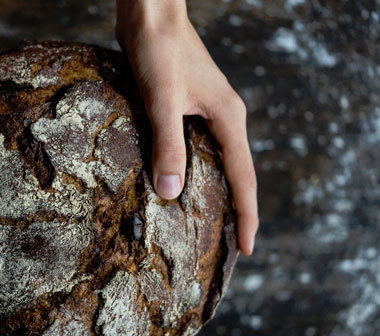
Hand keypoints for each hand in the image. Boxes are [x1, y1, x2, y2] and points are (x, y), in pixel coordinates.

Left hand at [115, 0, 258, 255]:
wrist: (150, 15)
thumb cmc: (158, 50)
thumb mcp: (162, 100)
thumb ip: (168, 145)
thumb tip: (170, 193)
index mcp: (227, 119)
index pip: (244, 178)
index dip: (246, 216)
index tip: (247, 250)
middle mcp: (224, 117)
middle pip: (236, 173)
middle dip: (235, 210)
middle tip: (229, 247)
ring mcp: (206, 112)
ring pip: (217, 161)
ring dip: (215, 192)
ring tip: (208, 224)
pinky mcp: (188, 107)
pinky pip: (197, 147)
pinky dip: (194, 170)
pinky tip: (179, 183)